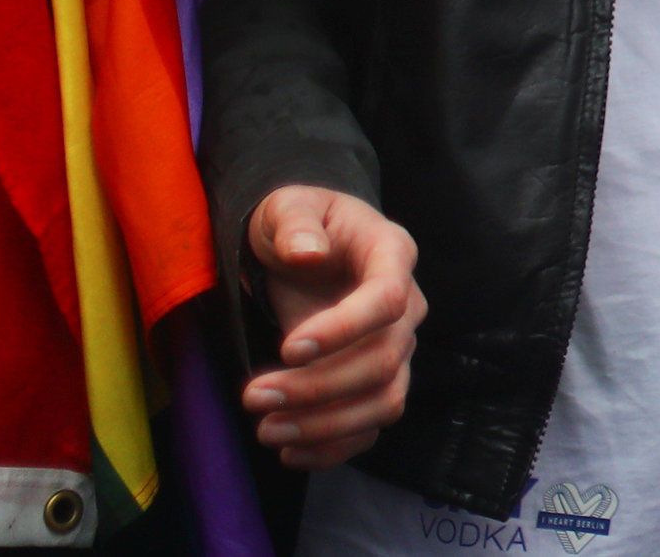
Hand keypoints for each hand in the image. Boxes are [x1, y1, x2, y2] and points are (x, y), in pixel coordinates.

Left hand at [243, 186, 423, 470]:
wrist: (305, 248)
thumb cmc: (297, 224)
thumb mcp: (287, 207)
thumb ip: (296, 222)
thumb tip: (308, 252)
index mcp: (391, 254)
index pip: (386, 300)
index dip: (344, 330)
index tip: (286, 349)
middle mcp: (407, 305)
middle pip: (383, 360)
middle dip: (318, 387)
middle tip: (252, 396)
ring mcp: (398, 347)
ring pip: (385, 400)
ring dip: (326, 425)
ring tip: (265, 429)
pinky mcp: (379, 381)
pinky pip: (372, 425)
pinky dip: (335, 448)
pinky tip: (289, 451)